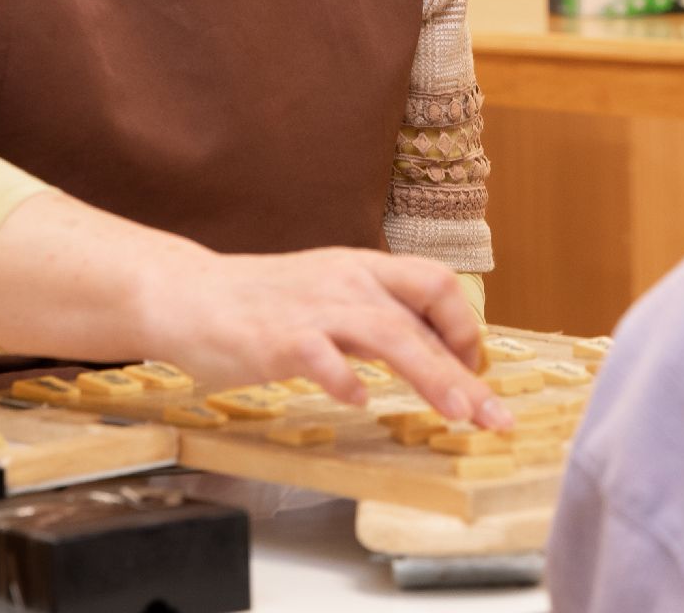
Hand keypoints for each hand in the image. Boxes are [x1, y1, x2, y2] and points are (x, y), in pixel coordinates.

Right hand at [137, 244, 511, 429]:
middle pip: (424, 312)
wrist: (190, 296)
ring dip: (429, 374)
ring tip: (456, 413)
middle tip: (493, 415)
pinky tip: (356, 401)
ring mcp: (314, 308)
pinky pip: (321, 356)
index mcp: (363, 268)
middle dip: (465, 367)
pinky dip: (343, 378)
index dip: (465, 327)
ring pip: (388, 332)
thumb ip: (375, 314)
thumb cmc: (263, 303)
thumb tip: (433, 349)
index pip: (436, 283)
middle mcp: (347, 281)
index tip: (475, 369)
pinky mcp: (279, 338)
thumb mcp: (330, 293)